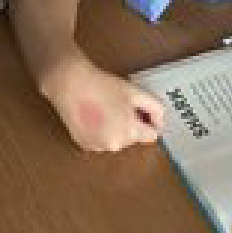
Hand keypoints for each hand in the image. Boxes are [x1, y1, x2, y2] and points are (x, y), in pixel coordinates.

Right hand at [42, 55, 164, 151]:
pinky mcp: (84, 146)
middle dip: (132, 124)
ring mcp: (97, 147)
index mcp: (129, 132)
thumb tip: (161, 122)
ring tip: (106, 109)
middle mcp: (114, 145)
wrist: (70, 84)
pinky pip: (102, 141)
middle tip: (120, 105)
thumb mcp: (136, 92)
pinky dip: (102, 132)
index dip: (150, 121)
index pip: (152, 136)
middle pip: (135, 138)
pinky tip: (95, 116)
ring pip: (118, 140)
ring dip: (117, 129)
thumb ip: (155, 108)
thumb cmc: (104, 86)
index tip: (142, 110)